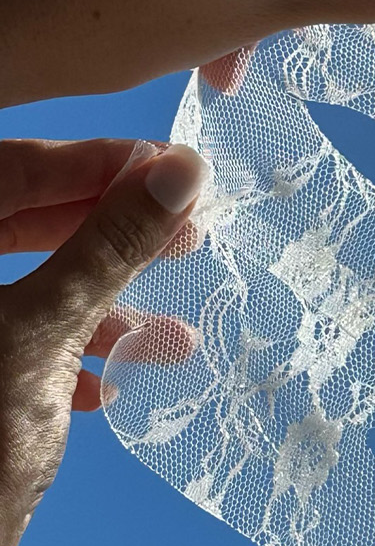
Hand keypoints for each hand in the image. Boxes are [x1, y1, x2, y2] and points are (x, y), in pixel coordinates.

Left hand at [0, 138, 204, 545]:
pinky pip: (25, 346)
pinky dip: (74, 358)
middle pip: (21, 226)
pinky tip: (116, 383)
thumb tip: (179, 176)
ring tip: (173, 319)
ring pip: (32, 290)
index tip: (165, 163)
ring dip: (106, 304)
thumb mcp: (44, 329)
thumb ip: (108, 248)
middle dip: (108, 231)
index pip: (7, 171)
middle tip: (185, 224)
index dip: (89, 163)